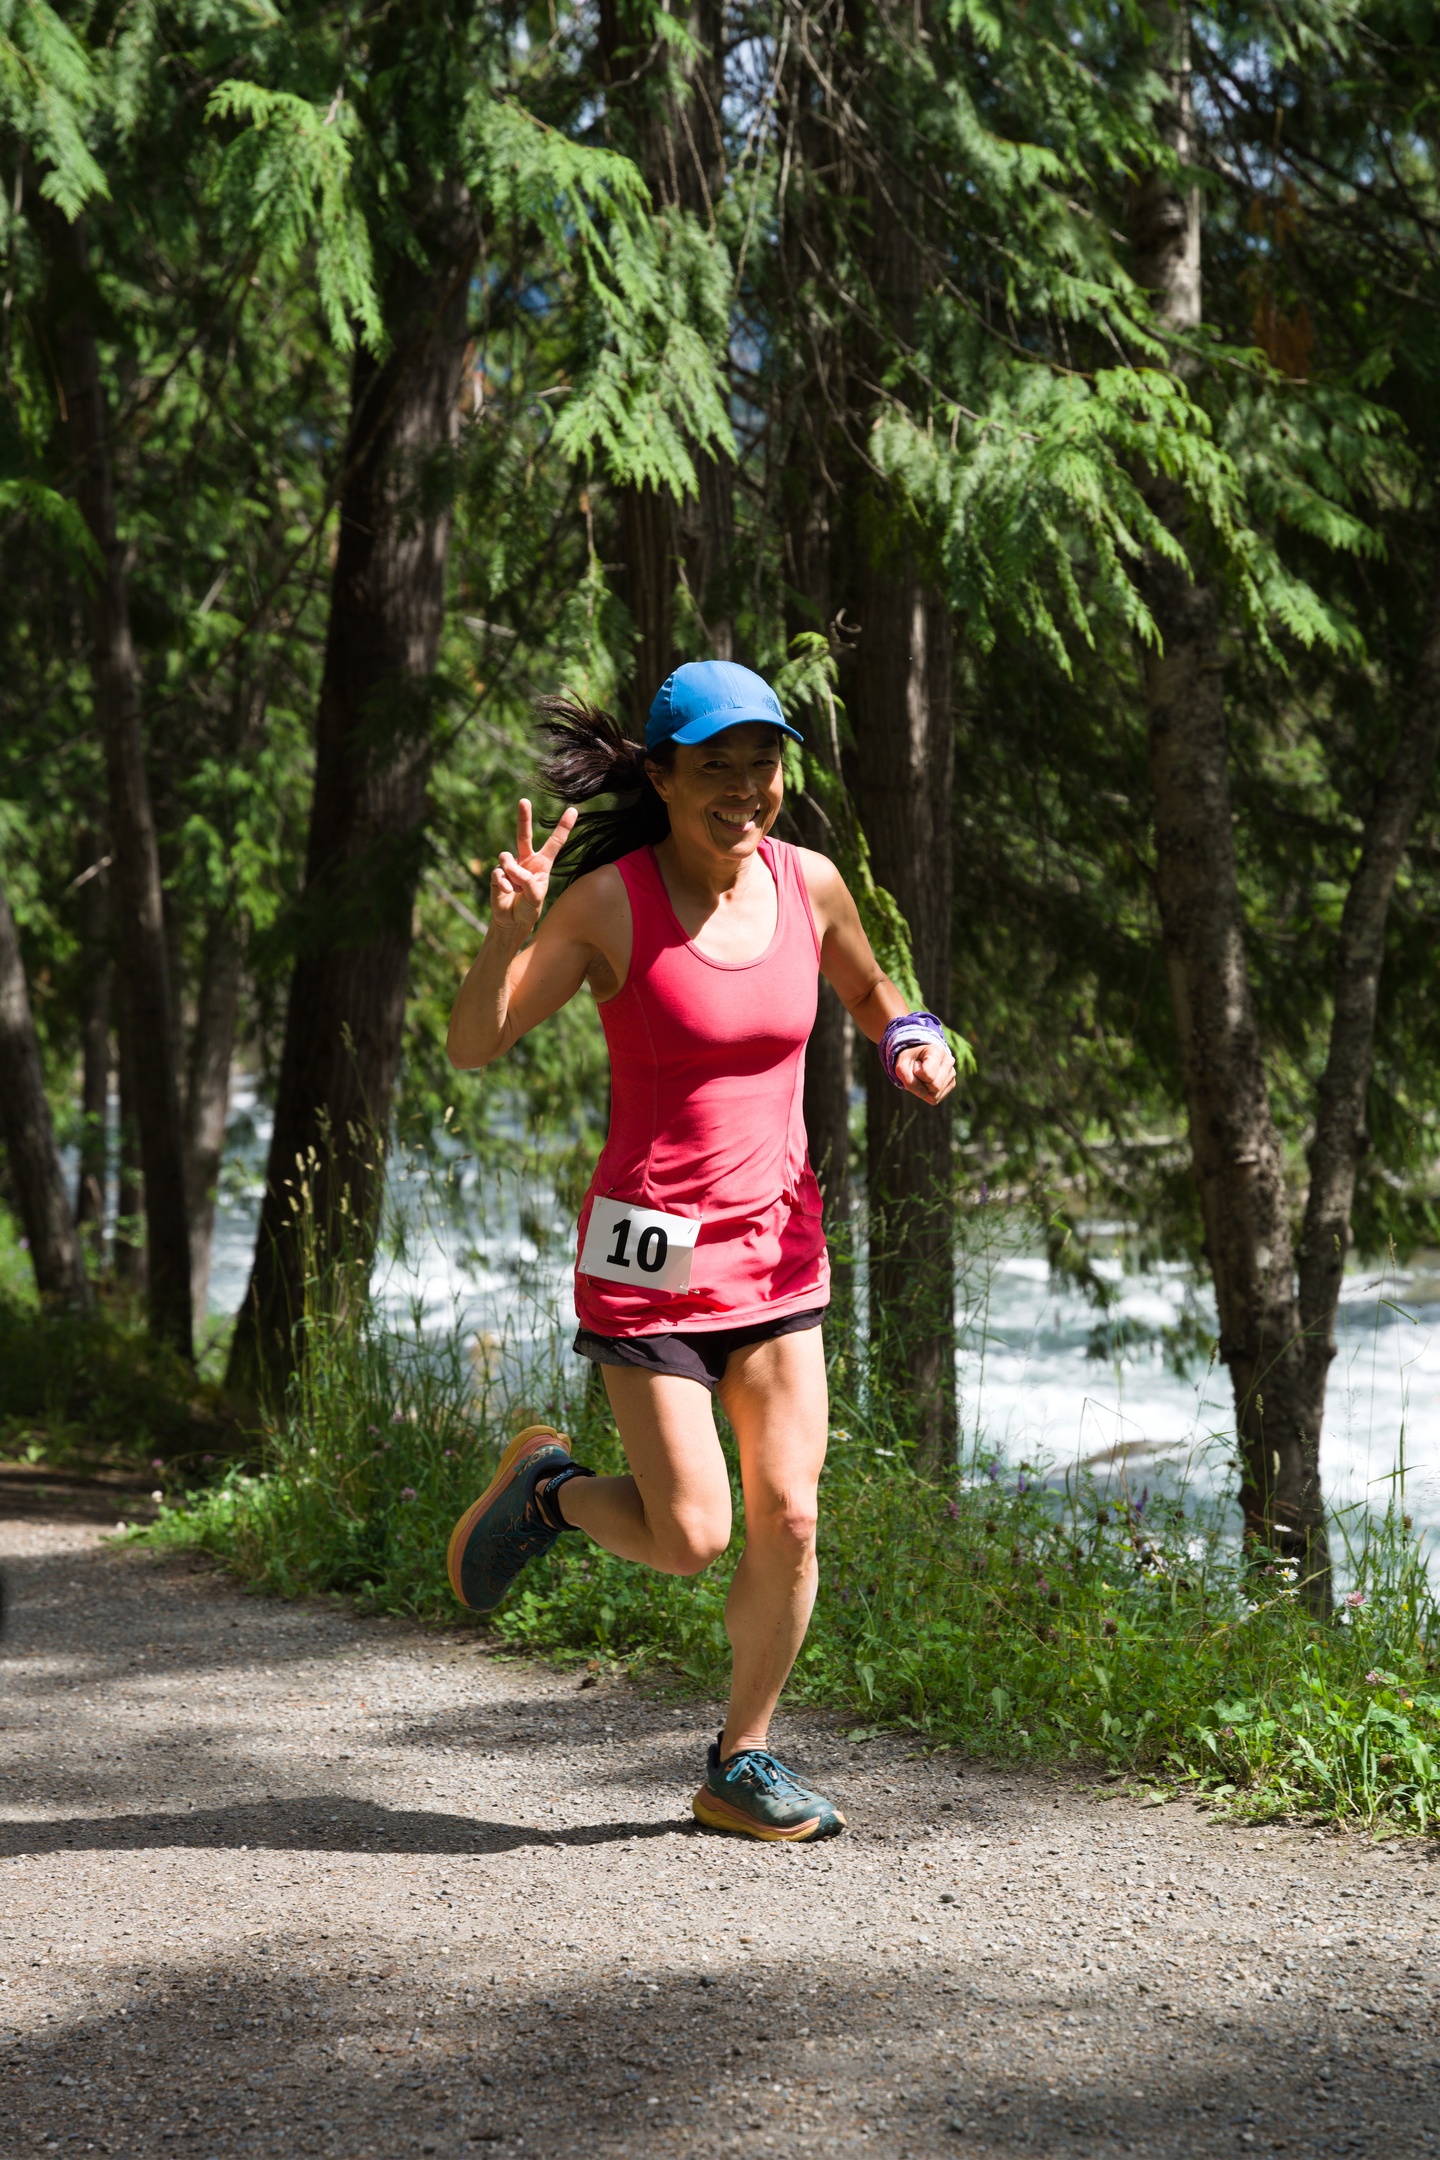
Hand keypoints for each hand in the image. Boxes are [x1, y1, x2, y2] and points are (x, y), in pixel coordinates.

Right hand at [490, 798, 576, 938]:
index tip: (573, 810)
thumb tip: (514, 869)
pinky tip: (509, 892)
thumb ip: (529, 882)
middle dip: (523, 818)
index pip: (554, 843)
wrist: (512, 922)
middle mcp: (526, 860)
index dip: (563, 827)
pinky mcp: (497, 874)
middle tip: (524, 801)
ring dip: (513, 873)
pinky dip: (505, 883)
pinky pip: (499, 872)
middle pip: (524, 835)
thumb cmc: (529, 908)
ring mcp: (510, 866)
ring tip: (517, 888)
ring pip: (507, 857)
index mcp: (542, 864)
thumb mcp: (536, 897)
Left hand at [895, 1038, 955, 1104]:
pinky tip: (927, 1082)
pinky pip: (936, 1098)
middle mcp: (948, 1061)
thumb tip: (924, 1094)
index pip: (928, 1074)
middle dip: (921, 1083)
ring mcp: (952, 1073)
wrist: (916, 1057)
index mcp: (937, 1051)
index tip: (916, 1064)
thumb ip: (909, 1081)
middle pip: (935, 1086)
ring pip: (936, 1094)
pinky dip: (927, 1094)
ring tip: (923, 1075)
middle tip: (918, 1072)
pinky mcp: (951, 1083)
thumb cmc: (909, 1060)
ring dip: (924, 1089)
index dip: (916, 1073)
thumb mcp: (901, 1067)